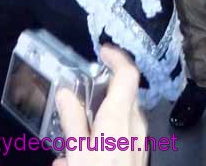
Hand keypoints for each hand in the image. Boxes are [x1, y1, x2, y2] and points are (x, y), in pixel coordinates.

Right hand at [55, 45, 147, 165]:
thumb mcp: (78, 152)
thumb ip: (72, 120)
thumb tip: (65, 93)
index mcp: (119, 117)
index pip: (127, 74)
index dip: (116, 57)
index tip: (102, 51)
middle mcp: (135, 125)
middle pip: (123, 93)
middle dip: (102, 90)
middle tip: (80, 93)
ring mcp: (140, 141)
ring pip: (121, 116)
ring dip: (99, 118)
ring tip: (74, 137)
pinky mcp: (138, 155)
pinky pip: (121, 136)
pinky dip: (103, 137)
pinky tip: (82, 157)